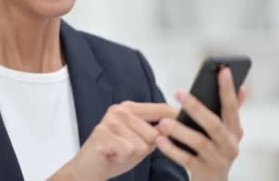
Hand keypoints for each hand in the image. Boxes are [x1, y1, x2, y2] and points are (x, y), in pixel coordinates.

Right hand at [50, 101, 175, 180]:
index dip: (175, 116)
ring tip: (119, 152)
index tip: (190, 119)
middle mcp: (120, 110)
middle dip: (145, 147)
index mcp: (130, 109)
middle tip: (127, 149)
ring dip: (132, 154)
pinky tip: (113, 155)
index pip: (160, 109)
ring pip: (141, 143)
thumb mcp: (141, 144)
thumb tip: (175, 127)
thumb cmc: (115, 155)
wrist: (89, 169)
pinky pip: (128, 149)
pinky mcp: (102, 133)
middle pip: (153, 132)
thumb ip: (156, 135)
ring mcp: (110, 120)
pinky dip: (123, 158)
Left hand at [155, 68, 246, 180]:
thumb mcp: (226, 132)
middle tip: (177, 92)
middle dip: (196, 107)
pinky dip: (172, 150)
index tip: (222, 70)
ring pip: (199, 143)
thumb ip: (230, 112)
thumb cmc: (216, 150)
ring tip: (162, 122)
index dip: (228, 89)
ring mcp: (218, 160)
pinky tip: (160, 140)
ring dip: (180, 131)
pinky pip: (186, 159)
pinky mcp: (204, 172)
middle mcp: (230, 145)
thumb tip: (242, 87)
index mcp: (235, 131)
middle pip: (214, 125)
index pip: (232, 107)